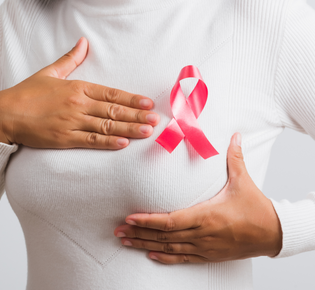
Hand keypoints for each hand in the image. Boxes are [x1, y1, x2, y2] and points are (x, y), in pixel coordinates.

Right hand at [0, 37, 159, 148]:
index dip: (131, 99)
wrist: (4, 113)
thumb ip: (70, 59)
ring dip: (128, 129)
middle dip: (136, 115)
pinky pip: (89, 140)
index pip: (110, 93)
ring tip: (147, 132)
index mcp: (76, 87)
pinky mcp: (63, 138)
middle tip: (156, 121)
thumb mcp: (49, 73)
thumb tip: (84, 41)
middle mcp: (76, 104)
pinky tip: (123, 144)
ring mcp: (70, 122)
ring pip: (105, 126)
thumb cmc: (26, 93)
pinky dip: (107, 142)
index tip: (148, 103)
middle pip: (113, 111)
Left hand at [114, 132, 282, 263]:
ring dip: (145, 245)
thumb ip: (234, 158)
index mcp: (207, 216)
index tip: (130, 217)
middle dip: (139, 233)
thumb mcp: (243, 182)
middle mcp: (202, 234)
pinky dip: (165, 257)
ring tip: (125, 241)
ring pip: (169, 248)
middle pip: (164, 236)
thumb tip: (234, 134)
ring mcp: (204, 247)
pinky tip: (150, 254)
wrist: (274, 234)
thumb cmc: (257, 208)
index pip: (170, 221)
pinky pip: (182, 258)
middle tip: (118, 230)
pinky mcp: (209, 255)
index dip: (148, 221)